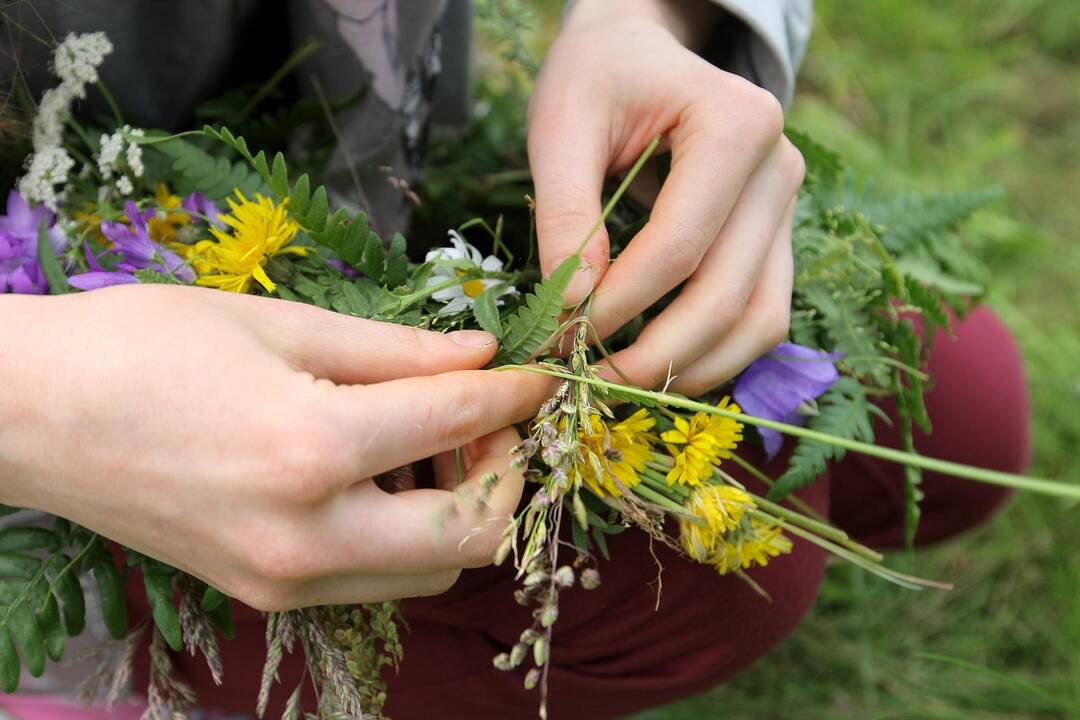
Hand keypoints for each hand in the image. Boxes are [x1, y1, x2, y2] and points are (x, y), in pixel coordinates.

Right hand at [0, 286, 550, 608]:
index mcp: (312, 449)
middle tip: (492, 419)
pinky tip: (387, 476)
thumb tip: (480, 352)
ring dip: (462, 510)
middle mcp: (307, 536)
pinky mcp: (265, 596)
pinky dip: (408, 534)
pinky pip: (376, 578)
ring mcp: (284, 581)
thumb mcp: (277, 324)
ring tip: (439, 444)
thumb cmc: (141, 347)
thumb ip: (395, 350)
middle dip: (508, 474)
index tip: (538, 374)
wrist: (30, 417)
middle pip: (472, 537)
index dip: (514, 393)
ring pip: (431, 572)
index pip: (458, 422)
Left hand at [529, 0, 804, 394]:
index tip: (561, 338)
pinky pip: (762, 316)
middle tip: (589, 382)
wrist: (640, 50)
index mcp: (737, 124)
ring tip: (624, 385)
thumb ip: (567, 212)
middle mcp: (780, 170)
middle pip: (727, 295)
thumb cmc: (598, 76)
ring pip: (761, 321)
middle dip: (656, 354)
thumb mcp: (563, 124)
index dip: (618, 305)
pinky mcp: (777, 239)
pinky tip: (661, 366)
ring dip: (695, 368)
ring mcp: (787, 209)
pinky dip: (716, 354)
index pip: (679, 246)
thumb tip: (574, 308)